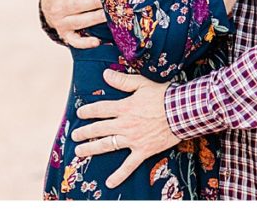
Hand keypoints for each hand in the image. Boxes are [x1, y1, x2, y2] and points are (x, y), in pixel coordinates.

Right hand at [39, 0, 103, 47]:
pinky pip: (75, 41)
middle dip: (92, 3)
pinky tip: (98, 41)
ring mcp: (62, 22)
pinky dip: (85, 43)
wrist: (47, 11)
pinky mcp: (66, 34)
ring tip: (111, 14)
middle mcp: (58, 7)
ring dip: (95, 19)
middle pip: (76, 5)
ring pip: (80, 22)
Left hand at [71, 70, 179, 187]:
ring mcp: (132, 139)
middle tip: (74, 135)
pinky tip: (109, 183)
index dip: (88, 111)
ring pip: (107, 145)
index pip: (100, 109)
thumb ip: (123, 80)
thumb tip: (105, 74)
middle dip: (84, 132)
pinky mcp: (142, 151)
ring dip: (91, 149)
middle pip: (99, 129)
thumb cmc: (164, 95)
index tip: (79, 113)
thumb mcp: (142, 83)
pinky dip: (119, 175)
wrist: (182, 112)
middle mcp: (124, 125)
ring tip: (79, 152)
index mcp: (124, 107)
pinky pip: (128, 166)